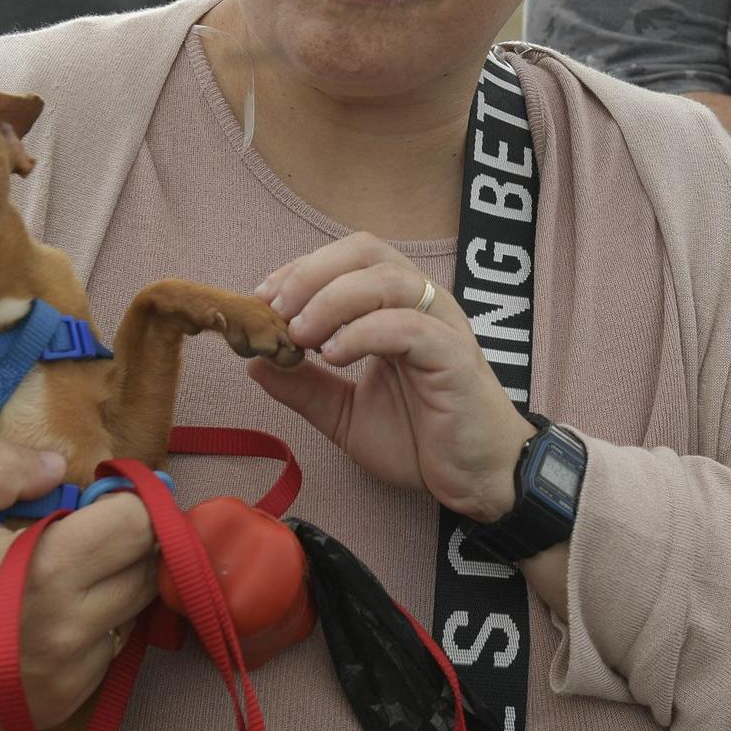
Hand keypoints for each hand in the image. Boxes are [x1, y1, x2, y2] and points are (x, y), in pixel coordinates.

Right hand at [0, 443, 157, 730]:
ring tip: (67, 571)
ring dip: (116, 584)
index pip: (140, 524)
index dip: (128, 500)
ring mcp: (69, 675)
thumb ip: (3, 468)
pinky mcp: (62, 705)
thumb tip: (59, 467)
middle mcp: (68, 630)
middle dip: (129, 541)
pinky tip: (48, 616)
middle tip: (87, 529)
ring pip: (135, 611)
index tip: (103, 496)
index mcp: (46, 572)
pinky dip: (95, 628)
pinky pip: (109, 652)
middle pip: (150, 568)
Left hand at [249, 233, 536, 521]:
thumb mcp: (346, 414)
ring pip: (387, 279)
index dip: (300, 269)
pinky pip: (408, 326)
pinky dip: (364, 333)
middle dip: (312, 271)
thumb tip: (254, 363)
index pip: (346, 260)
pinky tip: (334, 356)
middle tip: (275, 308)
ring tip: (299, 334)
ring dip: (332, 298)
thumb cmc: (422, 440)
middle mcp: (422, 305)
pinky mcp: (454, 356)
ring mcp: (441, 326)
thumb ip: (305, 387)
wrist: (477, 480)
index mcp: (396, 308)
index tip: (261, 299)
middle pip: (366, 250)